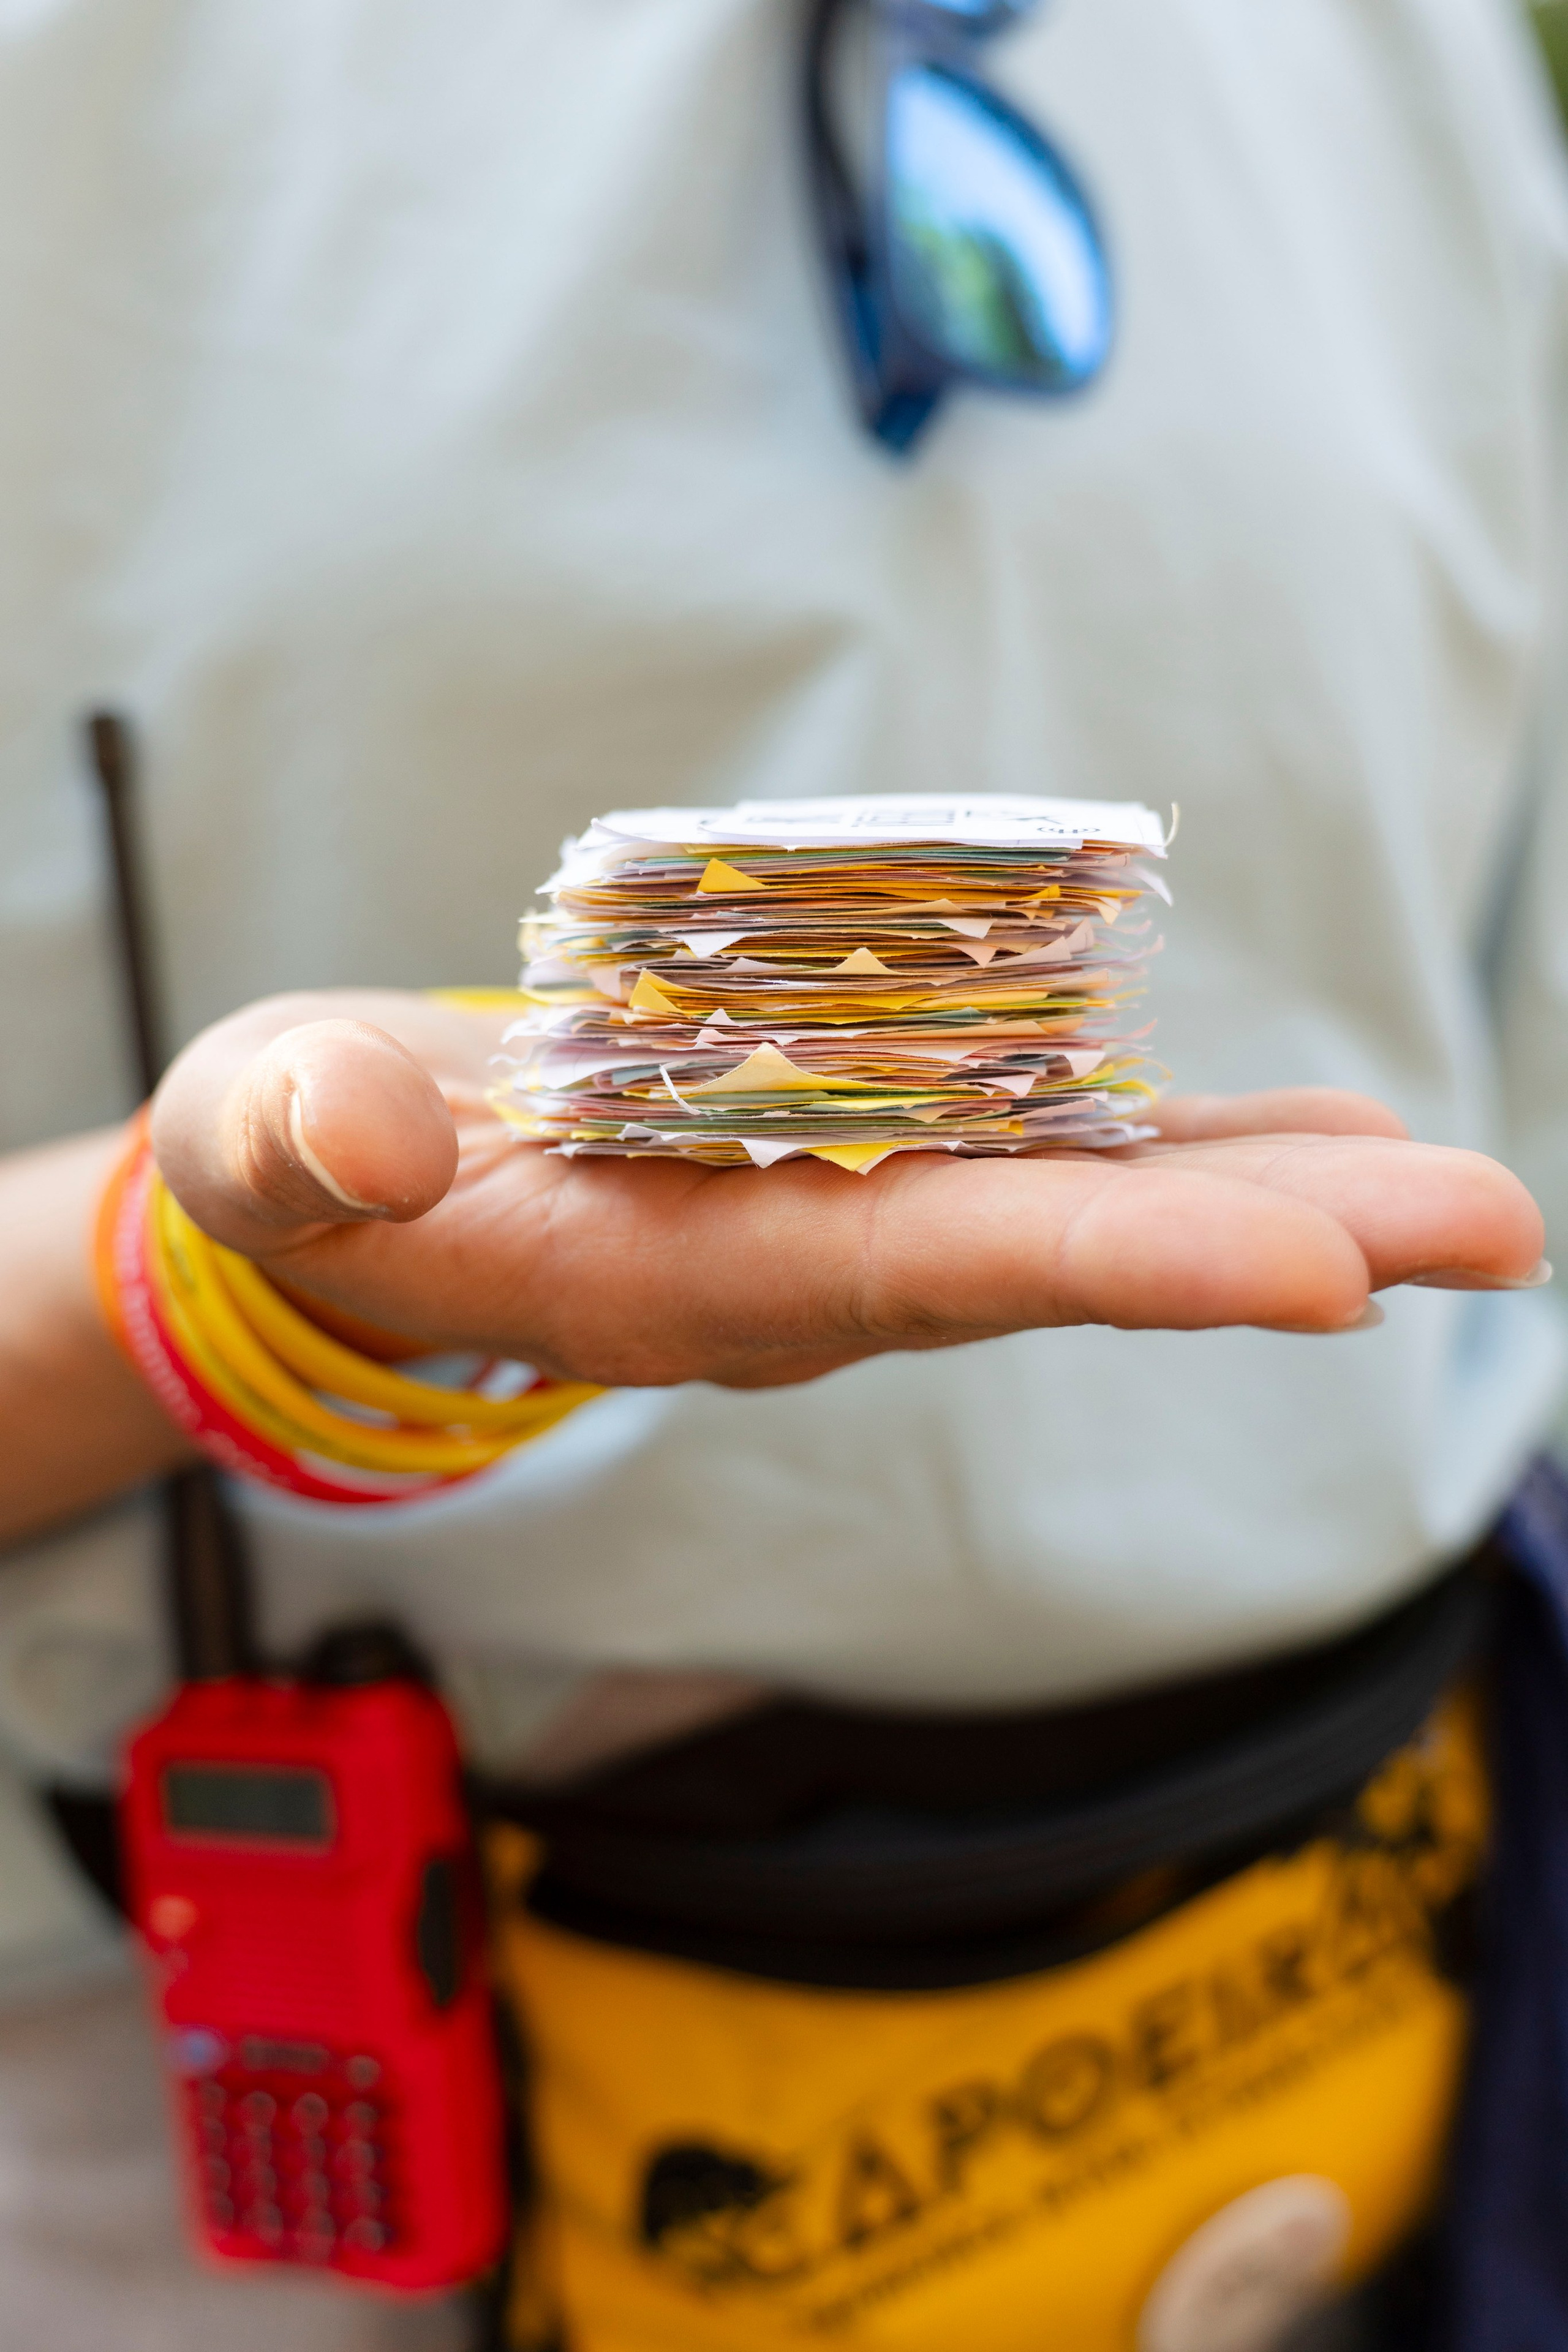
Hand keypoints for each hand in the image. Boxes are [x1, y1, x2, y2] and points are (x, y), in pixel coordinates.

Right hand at [149, 991, 1547, 1390]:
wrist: (368, 1205)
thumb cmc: (314, 1172)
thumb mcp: (275, 1148)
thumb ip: (306, 1144)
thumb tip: (369, 1135)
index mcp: (692, 1275)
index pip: (927, 1271)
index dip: (1116, 1265)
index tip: (1318, 1275)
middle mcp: (810, 1263)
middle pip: (1065, 1255)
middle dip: (1272, 1241)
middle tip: (1489, 1226)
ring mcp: (849, 1215)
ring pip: (1084, 1207)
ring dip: (1277, 1195)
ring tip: (1457, 1185)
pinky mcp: (857, 1160)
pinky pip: (1046, 1158)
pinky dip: (1185, 1151)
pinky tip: (1317, 1135)